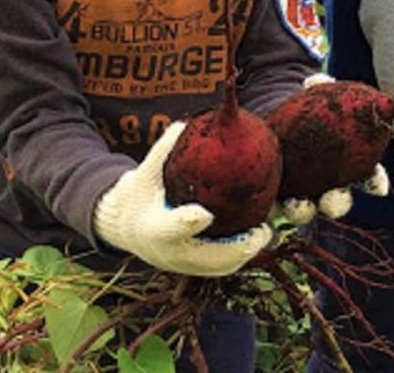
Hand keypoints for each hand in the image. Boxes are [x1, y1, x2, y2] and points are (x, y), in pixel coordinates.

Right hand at [93, 121, 271, 276]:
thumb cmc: (140, 195)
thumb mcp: (145, 172)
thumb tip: (185, 125)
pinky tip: (257, 235)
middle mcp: (168, 254)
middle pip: (204, 259)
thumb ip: (164, 150)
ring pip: (218, 267)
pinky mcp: (193, 270)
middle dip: (235, 249)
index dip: (187, 223)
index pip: (171, 228)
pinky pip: (220, 267)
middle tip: (261, 230)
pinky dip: (239, 255)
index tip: (205, 214)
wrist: (128, 228)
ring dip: (243, 253)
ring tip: (265, 232)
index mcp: (153, 228)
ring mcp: (182, 266)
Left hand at [274, 73, 391, 225]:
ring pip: (306, 210)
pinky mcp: (272, 198)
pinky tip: (260, 223)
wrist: (271, 119)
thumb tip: (316, 80)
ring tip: (296, 205)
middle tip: (331, 198)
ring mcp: (300, 195)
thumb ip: (318, 89)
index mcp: (346, 165)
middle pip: (336, 202)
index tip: (377, 186)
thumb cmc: (302, 109)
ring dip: (302, 211)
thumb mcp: (311, 97)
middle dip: (336, 203)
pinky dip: (269, 222)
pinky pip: (273, 211)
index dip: (374, 182)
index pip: (369, 179)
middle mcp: (326, 187)